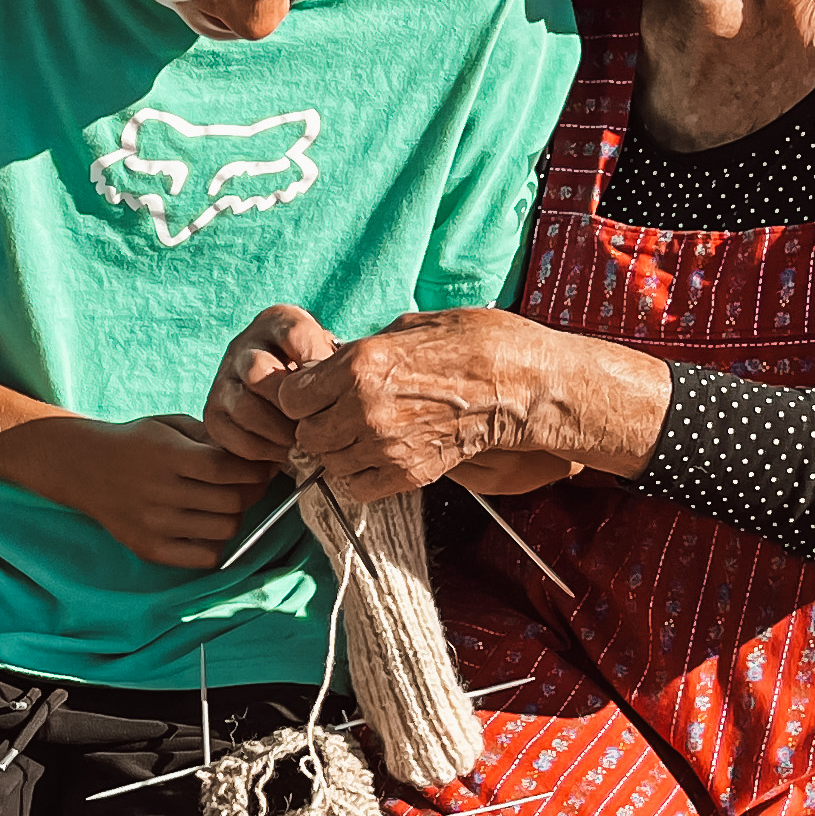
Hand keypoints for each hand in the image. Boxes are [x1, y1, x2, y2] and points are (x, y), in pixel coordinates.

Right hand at [14, 413, 273, 570]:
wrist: (85, 468)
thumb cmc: (136, 443)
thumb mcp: (171, 426)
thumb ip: (211, 439)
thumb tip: (254, 459)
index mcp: (168, 456)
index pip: (227, 469)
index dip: (254, 470)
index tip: (261, 467)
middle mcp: (161, 492)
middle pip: (232, 502)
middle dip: (249, 492)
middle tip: (248, 486)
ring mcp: (155, 525)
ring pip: (224, 530)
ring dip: (233, 517)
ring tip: (223, 505)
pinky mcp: (150, 549)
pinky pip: (204, 557)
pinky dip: (214, 543)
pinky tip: (206, 527)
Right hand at [203, 303, 332, 480]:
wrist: (283, 395)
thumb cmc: (317, 377)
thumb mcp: (330, 359)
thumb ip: (334, 367)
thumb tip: (339, 392)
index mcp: (276, 323)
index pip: (293, 334)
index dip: (314, 362)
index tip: (334, 387)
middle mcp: (243, 347)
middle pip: (258, 371)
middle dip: (289, 405)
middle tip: (315, 425)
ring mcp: (223, 379)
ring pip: (243, 407)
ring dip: (276, 433)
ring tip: (302, 445)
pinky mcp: (212, 412)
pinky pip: (230, 435)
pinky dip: (259, 450)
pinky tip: (282, 455)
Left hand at [271, 308, 596, 506]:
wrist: (524, 387)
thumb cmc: (476, 345)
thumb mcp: (411, 327)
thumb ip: (365, 349)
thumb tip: (335, 360)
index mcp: (359, 366)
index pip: (291, 396)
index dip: (299, 393)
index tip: (313, 391)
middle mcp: (364, 409)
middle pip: (305, 434)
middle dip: (316, 424)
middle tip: (338, 415)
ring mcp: (385, 446)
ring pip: (329, 463)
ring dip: (339, 452)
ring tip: (361, 436)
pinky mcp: (409, 474)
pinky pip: (357, 488)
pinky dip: (360, 477)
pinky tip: (377, 457)